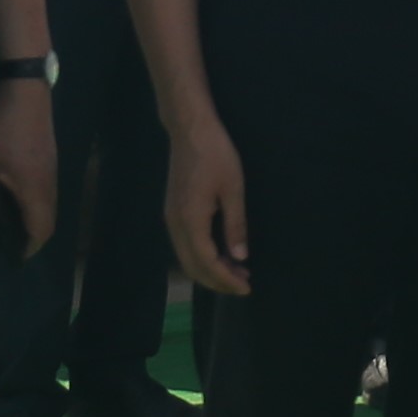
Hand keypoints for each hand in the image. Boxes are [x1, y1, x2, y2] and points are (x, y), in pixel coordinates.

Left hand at [0, 78, 56, 257]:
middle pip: (49, 219)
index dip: (30, 248)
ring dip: (34, 217)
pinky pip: (46, 188)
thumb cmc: (3, 126)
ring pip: (48, 202)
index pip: (41, 229)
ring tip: (12, 225)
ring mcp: (52, 165)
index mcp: (36, 187)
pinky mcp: (49, 154)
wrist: (25, 85)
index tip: (15, 259)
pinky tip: (15, 196)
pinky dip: (35, 201)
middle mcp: (50, 180)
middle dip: (33, 236)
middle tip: (11, 245)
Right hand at [164, 114, 252, 298]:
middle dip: (217, 280)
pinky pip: (185, 244)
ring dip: (210, 269)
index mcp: (191, 220)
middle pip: (192, 266)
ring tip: (237, 271)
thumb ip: (236, 225)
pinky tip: (221, 253)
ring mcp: (171, 218)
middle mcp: (175, 224)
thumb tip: (240, 257)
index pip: (207, 262)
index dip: (226, 279)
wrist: (190, 129)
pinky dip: (202, 256)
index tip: (246, 288)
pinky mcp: (172, 211)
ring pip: (187, 257)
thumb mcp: (233, 188)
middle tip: (244, 284)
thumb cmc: (216, 154)